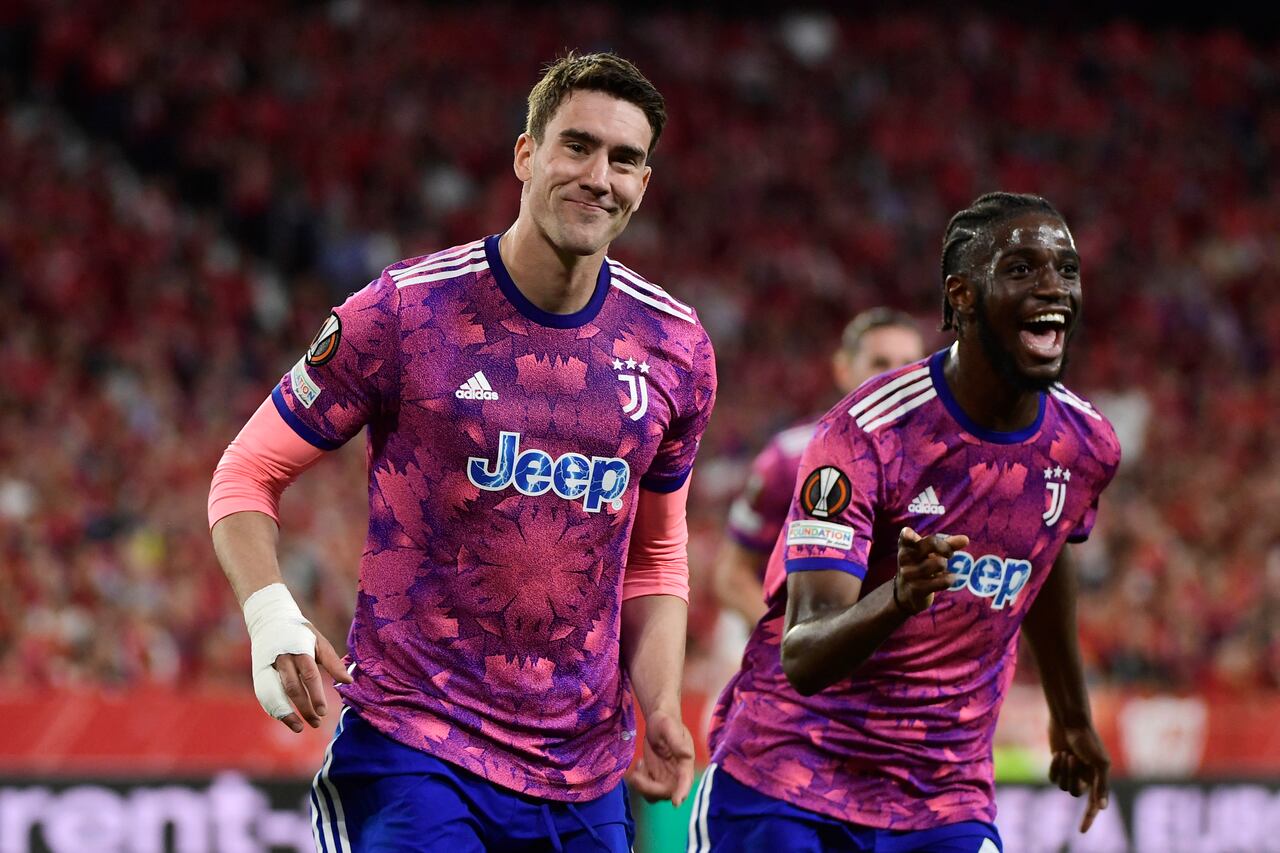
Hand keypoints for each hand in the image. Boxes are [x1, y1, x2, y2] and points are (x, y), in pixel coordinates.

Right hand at [273, 625, 353, 732]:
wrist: (270, 620)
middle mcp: (281, 659)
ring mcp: (267, 667)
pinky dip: (274, 709)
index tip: (324, 712)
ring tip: (299, 728)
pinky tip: (286, 719)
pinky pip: (264, 695)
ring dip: (286, 713)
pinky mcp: (258, 674)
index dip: (316, 695)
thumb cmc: (300, 634)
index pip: (309, 675)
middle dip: (304, 707)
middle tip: (317, 722)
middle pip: (292, 687)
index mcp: (299, 649)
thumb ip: (333, 662)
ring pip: (274, 694)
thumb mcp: (319, 642)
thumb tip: (348, 681)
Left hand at [625, 709, 694, 806]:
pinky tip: (640, 764)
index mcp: (685, 763)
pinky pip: (647, 789)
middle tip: (636, 775)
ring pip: (655, 795)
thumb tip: (687, 755)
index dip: (682, 792)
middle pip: (666, 792)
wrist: (657, 721)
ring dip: (643, 787)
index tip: (676, 803)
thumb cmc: (665, 722)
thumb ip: (677, 742)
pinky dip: (640, 782)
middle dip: (650, 788)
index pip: (686, 781)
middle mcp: (677, 775)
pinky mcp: (655, 778)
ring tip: (639, 765)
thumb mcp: (669, 728)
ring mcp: (665, 778)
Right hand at [894, 528, 967, 613]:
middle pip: (930, 543)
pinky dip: (950, 578)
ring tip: (941, 568)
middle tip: (948, 554)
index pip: (905, 537)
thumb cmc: (921, 565)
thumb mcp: (930, 553)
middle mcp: (904, 559)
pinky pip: (943, 581)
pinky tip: (947, 578)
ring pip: (939, 563)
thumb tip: (966, 539)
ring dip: (945, 565)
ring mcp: (909, 574)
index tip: (908, 534)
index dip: (907, 535)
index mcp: (906, 546)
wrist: (907, 593)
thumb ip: (947, 544)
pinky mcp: (917, 590)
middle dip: (945, 548)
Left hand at [1049, 716, 1110, 831]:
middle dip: (1070, 777)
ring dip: (1063, 770)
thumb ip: (1101, 785)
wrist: (1069, 722)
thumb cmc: (1088, 740)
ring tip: (1066, 754)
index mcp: (1098, 779)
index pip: (1093, 805)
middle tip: (1072, 758)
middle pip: (1073, 793)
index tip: (1081, 831)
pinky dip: (1054, 767)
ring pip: (1062, 786)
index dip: (1088, 818)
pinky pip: (1053, 778)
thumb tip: (1102, 808)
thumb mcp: (1100, 763)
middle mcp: (1084, 778)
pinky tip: (1058, 754)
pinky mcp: (1057, 766)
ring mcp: (1070, 773)